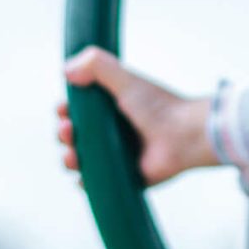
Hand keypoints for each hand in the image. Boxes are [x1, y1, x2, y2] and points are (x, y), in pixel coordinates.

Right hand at [58, 47, 216, 188]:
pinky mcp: (122, 176)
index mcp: (110, 107)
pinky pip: (96, 182)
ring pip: (80, 159)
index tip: (62, 109)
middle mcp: (111, 131)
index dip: (64, 110)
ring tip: (72, 154)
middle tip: (68, 129)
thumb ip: (96, 65)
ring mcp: (116, 154)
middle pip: (73, 135)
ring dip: (69, 157)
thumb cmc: (158, 106)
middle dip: (63, 133)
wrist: (185, 135)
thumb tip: (65, 69)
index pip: (76, 109)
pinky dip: (84, 181)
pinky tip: (82, 175)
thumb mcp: (126, 79)